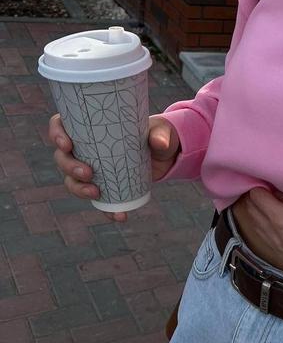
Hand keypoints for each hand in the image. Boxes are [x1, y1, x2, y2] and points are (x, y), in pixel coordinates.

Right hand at [49, 113, 180, 222]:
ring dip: (79, 189)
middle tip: (88, 173)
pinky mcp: (105, 187)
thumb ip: (160, 134)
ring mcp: (92, 169)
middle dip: (69, 166)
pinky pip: (98, 201)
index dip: (56, 134)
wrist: (166, 156)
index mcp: (89, 128)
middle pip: (62, 157)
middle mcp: (84, 149)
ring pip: (72, 180)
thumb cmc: (157, 135)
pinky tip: (118, 216)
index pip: (60, 126)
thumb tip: (159, 143)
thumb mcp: (161, 132)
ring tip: (96, 193)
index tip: (66, 144)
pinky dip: (106, 210)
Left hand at [233, 187, 282, 278]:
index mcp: (280, 219)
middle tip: (267, 186)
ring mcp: (267, 242)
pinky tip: (263, 215)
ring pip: (248, 217)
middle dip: (254, 192)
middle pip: (249, 205)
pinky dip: (253, 219)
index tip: (271, 180)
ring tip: (264, 199)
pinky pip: (252, 230)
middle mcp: (269, 231)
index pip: (256, 195)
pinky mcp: (268, 250)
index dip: (262, 183)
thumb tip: (277, 188)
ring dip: (252, 205)